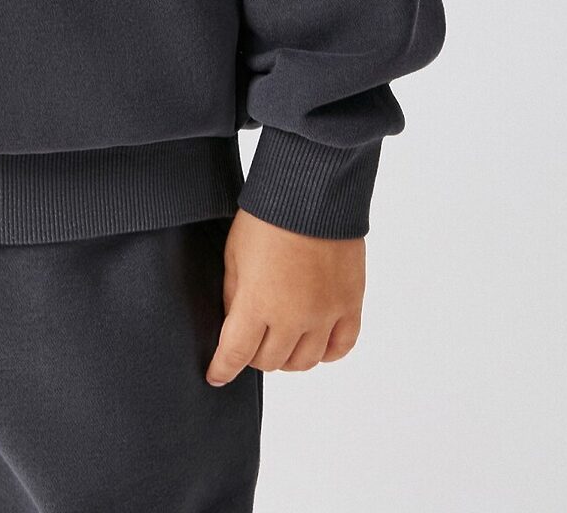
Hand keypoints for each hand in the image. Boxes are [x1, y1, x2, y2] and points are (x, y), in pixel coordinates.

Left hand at [206, 207, 364, 384]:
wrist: (312, 190)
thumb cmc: (267, 215)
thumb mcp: (234, 253)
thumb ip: (233, 295)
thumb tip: (235, 324)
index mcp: (258, 303)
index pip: (236, 354)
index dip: (222, 369)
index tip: (216, 375)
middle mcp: (294, 317)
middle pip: (270, 361)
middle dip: (253, 354)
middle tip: (249, 340)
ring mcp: (325, 313)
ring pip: (304, 362)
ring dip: (287, 355)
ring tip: (280, 338)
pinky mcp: (350, 304)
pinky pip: (340, 348)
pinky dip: (325, 351)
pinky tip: (313, 340)